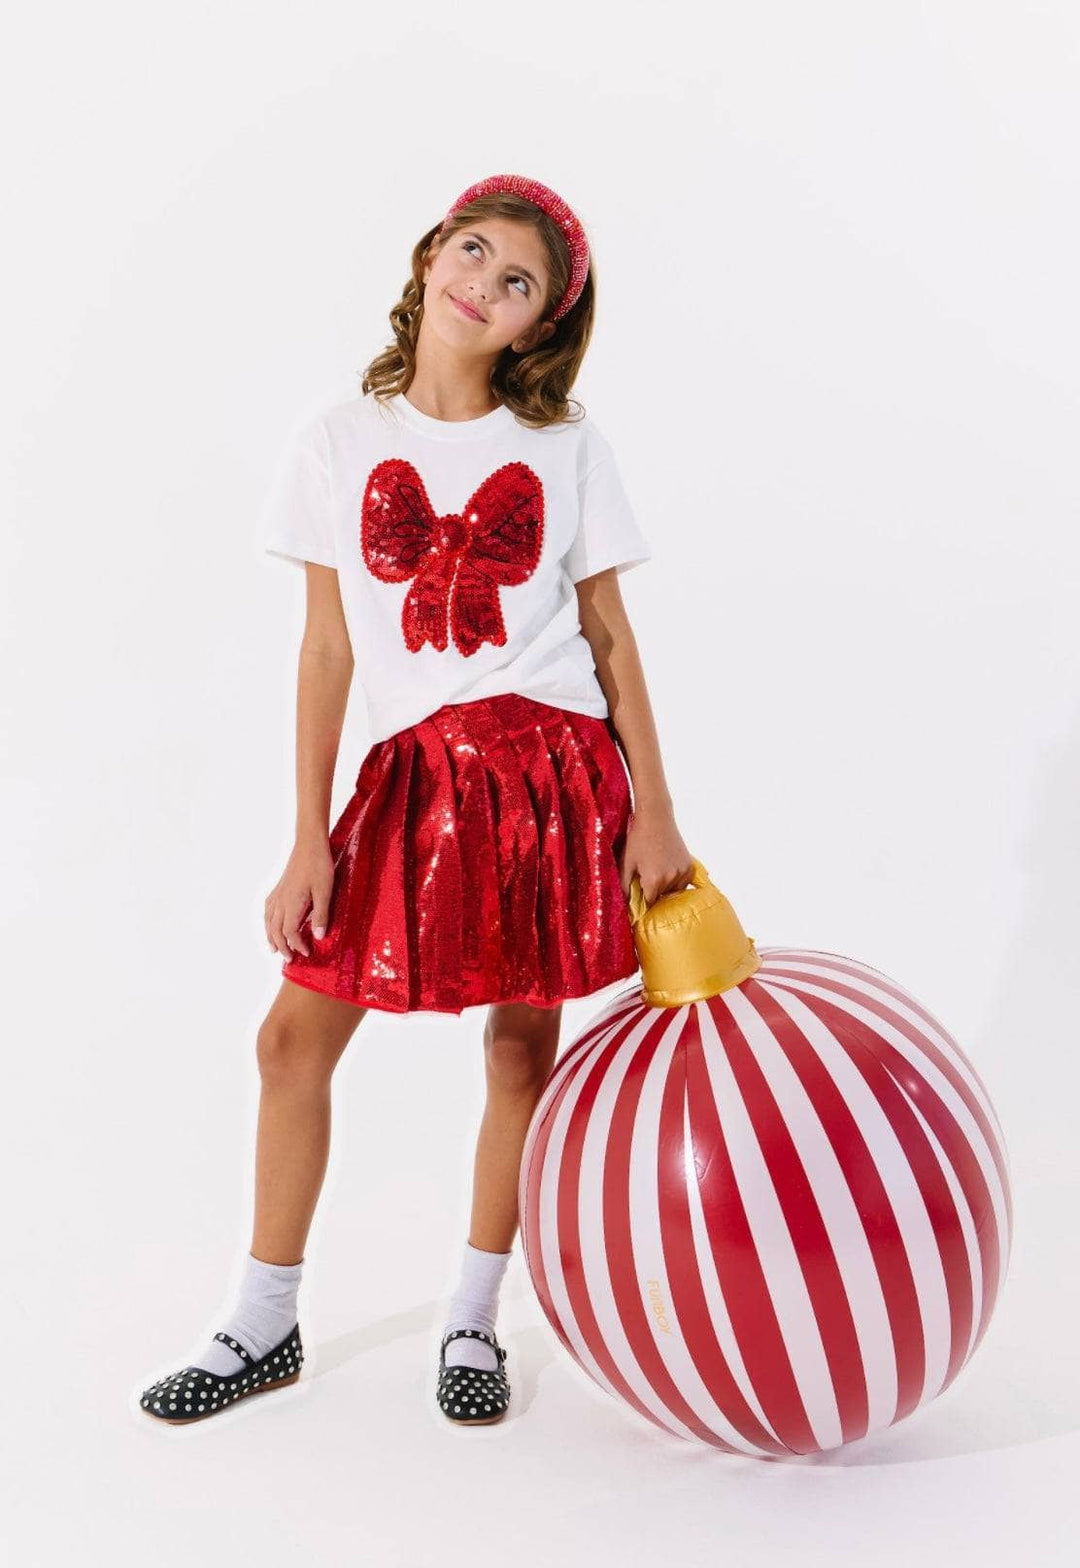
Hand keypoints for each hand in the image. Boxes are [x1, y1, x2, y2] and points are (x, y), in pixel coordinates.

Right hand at [264, 836, 334, 958]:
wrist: (309, 844)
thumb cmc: (319, 866)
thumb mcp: (325, 892)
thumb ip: (321, 915)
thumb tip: (318, 937)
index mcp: (292, 903)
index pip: (289, 932)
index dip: (296, 945)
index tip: (307, 953)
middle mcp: (281, 901)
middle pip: (276, 930)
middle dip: (282, 946)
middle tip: (289, 959)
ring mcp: (278, 893)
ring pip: (269, 921)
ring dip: (271, 936)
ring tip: (274, 949)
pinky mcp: (279, 887)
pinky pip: (268, 909)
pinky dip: (268, 921)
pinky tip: (270, 923)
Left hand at [619, 801, 694, 904]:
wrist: (656, 817)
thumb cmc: (638, 839)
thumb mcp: (626, 863)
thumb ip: (625, 887)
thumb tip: (627, 906)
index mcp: (654, 880)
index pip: (649, 902)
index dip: (642, 899)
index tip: (638, 893)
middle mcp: (671, 878)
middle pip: (661, 897)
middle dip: (653, 891)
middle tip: (645, 875)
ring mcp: (683, 872)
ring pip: (673, 891)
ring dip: (665, 887)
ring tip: (655, 869)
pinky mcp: (690, 866)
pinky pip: (683, 882)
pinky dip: (676, 880)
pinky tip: (666, 868)